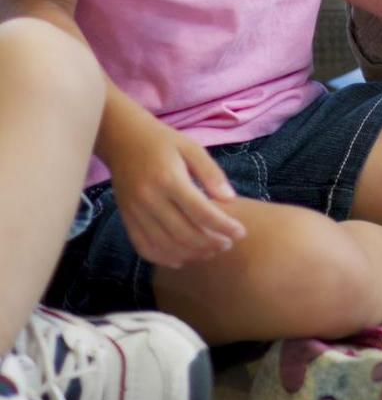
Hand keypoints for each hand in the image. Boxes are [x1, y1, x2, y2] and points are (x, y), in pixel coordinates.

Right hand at [103, 113, 246, 268]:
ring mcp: (135, 212)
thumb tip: (230, 199)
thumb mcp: (192, 148)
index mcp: (169, 180)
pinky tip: (182, 259)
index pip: (201, 211)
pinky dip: (163, 258)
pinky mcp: (126, 219)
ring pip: (164, 244)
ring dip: (190, 253)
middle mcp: (150, 199)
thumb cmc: (163, 142)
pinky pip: (143, 246)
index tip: (241, 232)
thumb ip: (211, 173)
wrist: (122, 140)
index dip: (223, 226)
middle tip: (228, 244)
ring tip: (211, 252)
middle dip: (210, 243)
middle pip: (183, 232)